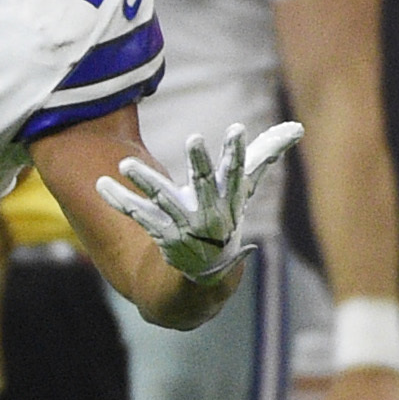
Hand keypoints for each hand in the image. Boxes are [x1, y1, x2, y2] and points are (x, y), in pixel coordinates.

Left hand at [95, 121, 302, 281]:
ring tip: (125, 165)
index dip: (237, 152)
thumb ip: (264, 155)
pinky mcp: (161, 234)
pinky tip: (101, 185)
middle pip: (205, 184)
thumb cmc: (227, 218)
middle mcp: (209, 212)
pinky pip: (137, 215)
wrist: (210, 271)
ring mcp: (184, 225)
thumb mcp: (244, 188)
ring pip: (162, 200)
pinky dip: (119, 200)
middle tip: (195, 140)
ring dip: (145, 182)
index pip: (237, 171)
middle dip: (201, 162)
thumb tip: (296, 128)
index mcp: (230, 198)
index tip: (237, 130)